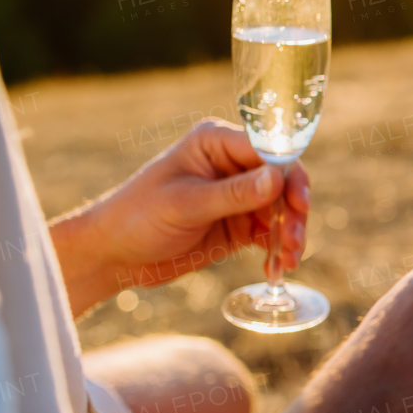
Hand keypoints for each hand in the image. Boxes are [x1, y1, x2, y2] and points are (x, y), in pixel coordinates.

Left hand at [51, 118, 309, 315]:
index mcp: (217, 143)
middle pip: (283, 181)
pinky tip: (276, 269)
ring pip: (282, 209)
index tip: (297, 204)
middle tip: (293, 241)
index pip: (269, 150)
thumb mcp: (185, 205)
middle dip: (293, 212)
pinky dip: (278, 250)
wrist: (115, 254)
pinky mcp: (240, 223)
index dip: (288, 176)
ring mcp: (239, 195)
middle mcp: (233, 165)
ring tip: (289, 261)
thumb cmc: (138, 217)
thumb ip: (233, 193)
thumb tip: (277, 178)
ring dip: (291, 234)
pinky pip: (271, 233)